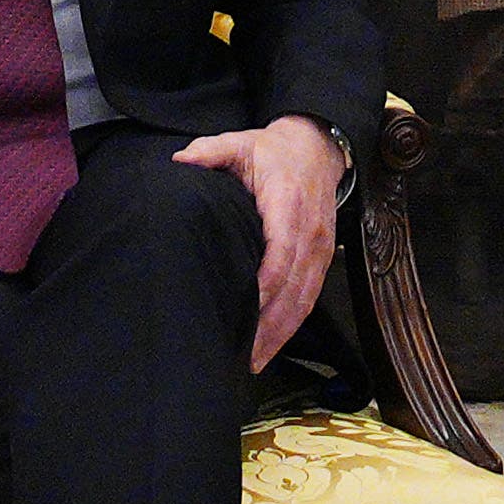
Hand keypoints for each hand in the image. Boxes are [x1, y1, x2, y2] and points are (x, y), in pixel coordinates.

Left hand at [182, 112, 349, 369]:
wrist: (316, 147)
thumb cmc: (273, 151)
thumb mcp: (240, 143)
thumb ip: (211, 151)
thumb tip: (181, 160)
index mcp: (288, 205)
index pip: (280, 253)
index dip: (264, 286)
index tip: (242, 311)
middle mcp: (310, 231)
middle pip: (293, 286)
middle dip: (270, 325)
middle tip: (242, 356)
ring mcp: (321, 247)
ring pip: (304, 298)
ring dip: (281, 333)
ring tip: (254, 361)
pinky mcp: (323, 258)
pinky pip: (310, 296)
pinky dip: (292, 324)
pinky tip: (272, 345)